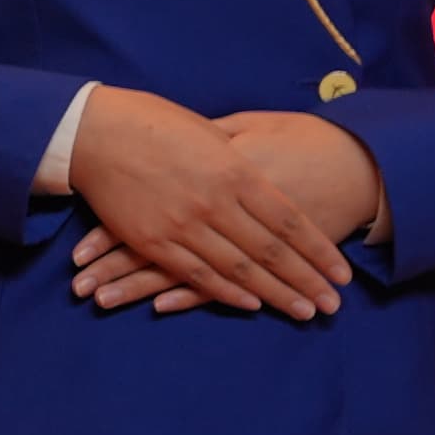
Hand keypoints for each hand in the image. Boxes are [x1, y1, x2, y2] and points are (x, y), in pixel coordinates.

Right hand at [63, 88, 376, 319]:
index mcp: (236, 171)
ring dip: (275, 294)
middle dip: (307, 280)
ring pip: (240, 269)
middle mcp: (216, 202)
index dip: (319, 250)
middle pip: (272, 251)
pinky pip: (196, 274)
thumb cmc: (153, 122)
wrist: (93, 131)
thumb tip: (265, 179)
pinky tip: (252, 304)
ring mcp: (183, 224)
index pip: (290, 222)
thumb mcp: (212, 132)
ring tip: (304, 312)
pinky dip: (226, 292)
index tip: (341, 272)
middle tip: (332, 305)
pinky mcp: (152, 240)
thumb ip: (240, 160)